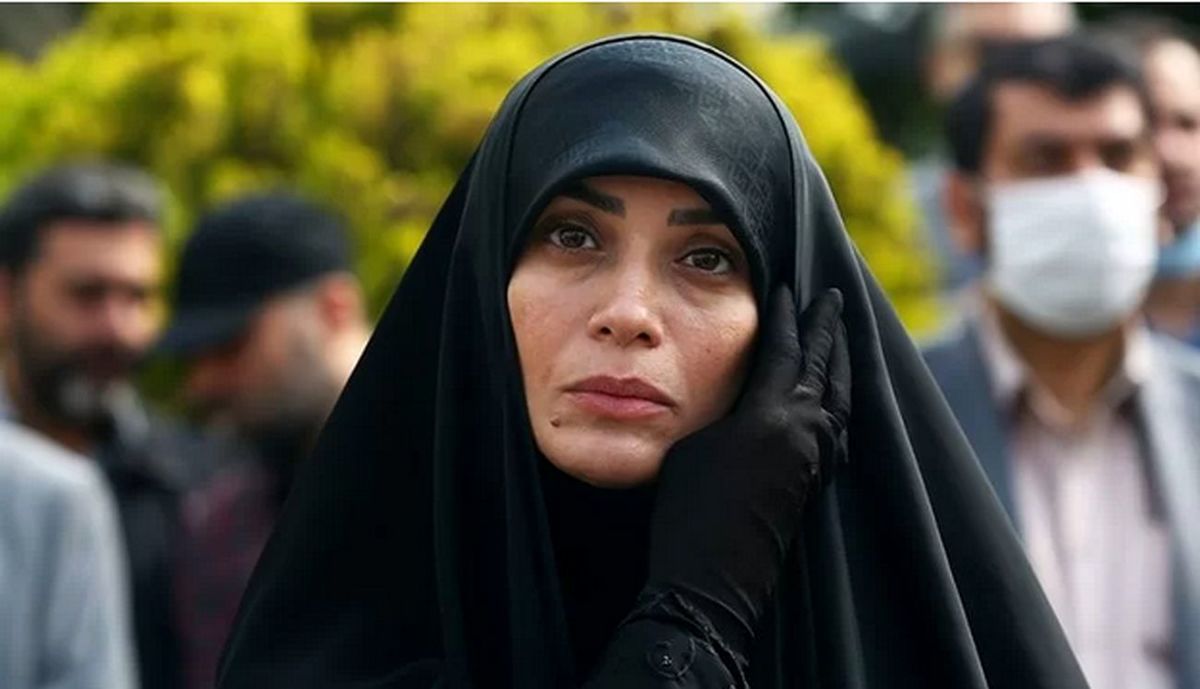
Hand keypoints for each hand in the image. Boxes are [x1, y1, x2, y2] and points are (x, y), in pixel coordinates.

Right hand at [645, 285, 850, 649]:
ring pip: (839, 397)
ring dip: (840, 362)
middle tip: (831, 296)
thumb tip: (745, 398)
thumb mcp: (696, 441)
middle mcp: (805, 430)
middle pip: (823, 365)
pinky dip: (839, 401)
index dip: (784, 314)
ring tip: (841, 340)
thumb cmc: (686, 508)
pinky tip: (834, 401)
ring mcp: (816, 457)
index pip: (785, 348)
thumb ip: (727, 410)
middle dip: (826, 327)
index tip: (786, 286)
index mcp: (772, 413)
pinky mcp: (816, 481)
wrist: (712, 577)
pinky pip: (839, 426)